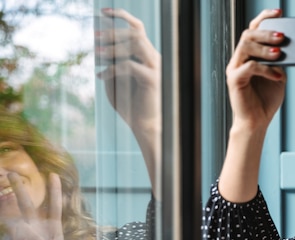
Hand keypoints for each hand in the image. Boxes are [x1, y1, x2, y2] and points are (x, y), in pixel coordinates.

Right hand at [2, 173, 71, 239]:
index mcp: (52, 228)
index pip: (53, 207)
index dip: (54, 192)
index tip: (53, 175)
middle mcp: (34, 228)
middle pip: (26, 205)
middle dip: (19, 189)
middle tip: (10, 173)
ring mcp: (20, 236)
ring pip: (18, 227)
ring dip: (27, 238)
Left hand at [95, 8, 161, 197]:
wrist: (144, 126)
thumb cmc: (130, 105)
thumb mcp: (115, 80)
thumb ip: (110, 64)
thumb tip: (98, 48)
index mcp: (145, 55)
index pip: (137, 28)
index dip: (121, 16)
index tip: (103, 12)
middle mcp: (152, 58)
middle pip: (135, 33)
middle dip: (112, 32)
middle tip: (94, 37)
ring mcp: (154, 68)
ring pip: (135, 44)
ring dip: (113, 47)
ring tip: (97, 54)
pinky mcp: (152, 79)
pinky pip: (129, 66)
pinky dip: (112, 68)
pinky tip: (101, 76)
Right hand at [226, 8, 286, 131]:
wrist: (257, 122)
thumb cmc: (266, 100)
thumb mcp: (278, 75)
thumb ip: (280, 61)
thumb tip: (290, 46)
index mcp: (249, 54)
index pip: (253, 29)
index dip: (264, 17)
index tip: (279, 12)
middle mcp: (239, 58)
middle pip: (249, 34)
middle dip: (266, 33)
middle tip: (283, 36)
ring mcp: (235, 68)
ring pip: (246, 46)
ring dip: (265, 48)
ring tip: (280, 53)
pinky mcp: (234, 80)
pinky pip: (249, 67)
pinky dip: (265, 69)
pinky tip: (277, 76)